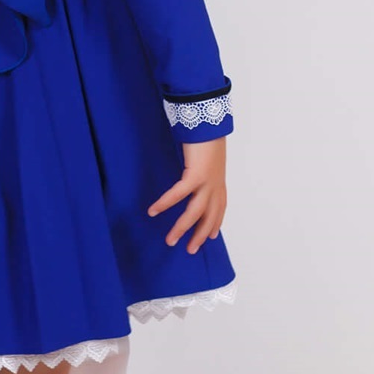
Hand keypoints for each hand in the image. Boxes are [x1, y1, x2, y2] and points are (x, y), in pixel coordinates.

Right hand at [147, 137, 227, 252]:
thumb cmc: (207, 137)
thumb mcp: (209, 158)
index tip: (212, 236)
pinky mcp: (195, 175)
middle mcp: (215, 185)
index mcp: (218, 182)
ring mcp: (207, 182)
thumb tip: (195, 173)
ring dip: (181, 228)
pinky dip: (165, 203)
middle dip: (199, 235)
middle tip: (189, 249)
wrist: (210, 124)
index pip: (219, 209)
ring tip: (170, 240)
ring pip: (194, 212)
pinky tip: (154, 211)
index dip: (216, 223)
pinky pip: (178, 194)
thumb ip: (204, 170)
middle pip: (208, 217)